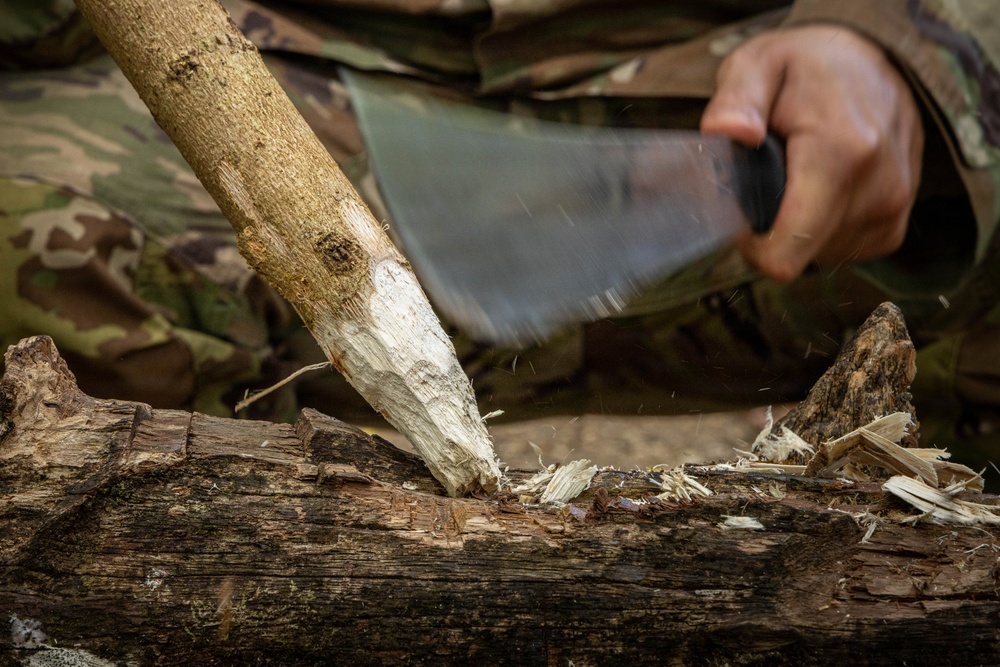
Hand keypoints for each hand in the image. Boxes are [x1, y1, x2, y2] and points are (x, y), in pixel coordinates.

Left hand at [700, 25, 923, 281]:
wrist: (869, 58)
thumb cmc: (808, 65)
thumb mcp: (758, 64)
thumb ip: (738, 99)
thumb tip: (726, 131)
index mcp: (841, 154)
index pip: (787, 251)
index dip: (750, 246)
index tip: (739, 213)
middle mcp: (879, 188)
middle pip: (798, 254)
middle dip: (770, 228)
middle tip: (766, 178)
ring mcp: (894, 208)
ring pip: (818, 255)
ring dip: (797, 226)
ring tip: (797, 176)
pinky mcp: (895, 222)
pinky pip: (843, 249)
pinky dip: (821, 230)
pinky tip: (818, 191)